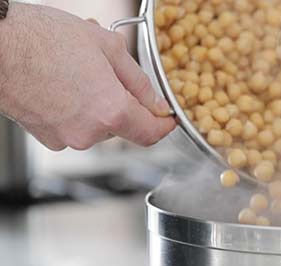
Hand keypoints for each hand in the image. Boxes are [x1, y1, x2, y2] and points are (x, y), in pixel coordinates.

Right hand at [0, 3, 175, 150]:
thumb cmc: (42, 39)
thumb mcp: (107, 47)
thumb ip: (138, 80)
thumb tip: (155, 101)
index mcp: (111, 112)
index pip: (151, 133)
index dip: (163, 125)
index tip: (166, 117)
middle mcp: (89, 133)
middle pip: (122, 125)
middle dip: (122, 100)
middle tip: (108, 71)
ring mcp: (65, 138)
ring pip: (97, 124)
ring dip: (96, 102)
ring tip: (79, 70)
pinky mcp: (46, 137)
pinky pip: (73, 125)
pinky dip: (75, 108)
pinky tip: (61, 82)